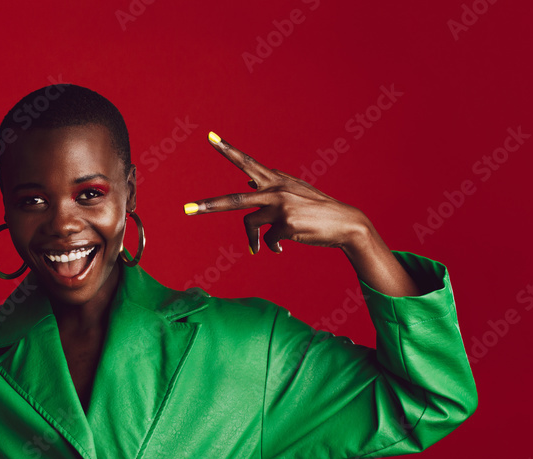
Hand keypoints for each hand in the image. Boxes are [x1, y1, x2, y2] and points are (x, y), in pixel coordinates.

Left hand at [183, 132, 371, 254]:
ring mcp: (280, 207)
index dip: (228, 150)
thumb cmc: (316, 209)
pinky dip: (272, 245)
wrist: (345, 223)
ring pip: (251, 225)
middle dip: (209, 206)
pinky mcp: (286, 225)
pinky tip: (282, 246)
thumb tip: (246, 184)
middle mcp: (275, 190)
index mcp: (276, 179)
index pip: (247, 162)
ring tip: (257, 247)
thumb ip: (270, 187)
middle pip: (235, 201)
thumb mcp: (293, 192)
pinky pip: (268, 239)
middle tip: (186, 210)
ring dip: (253, 239)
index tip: (209, 137)